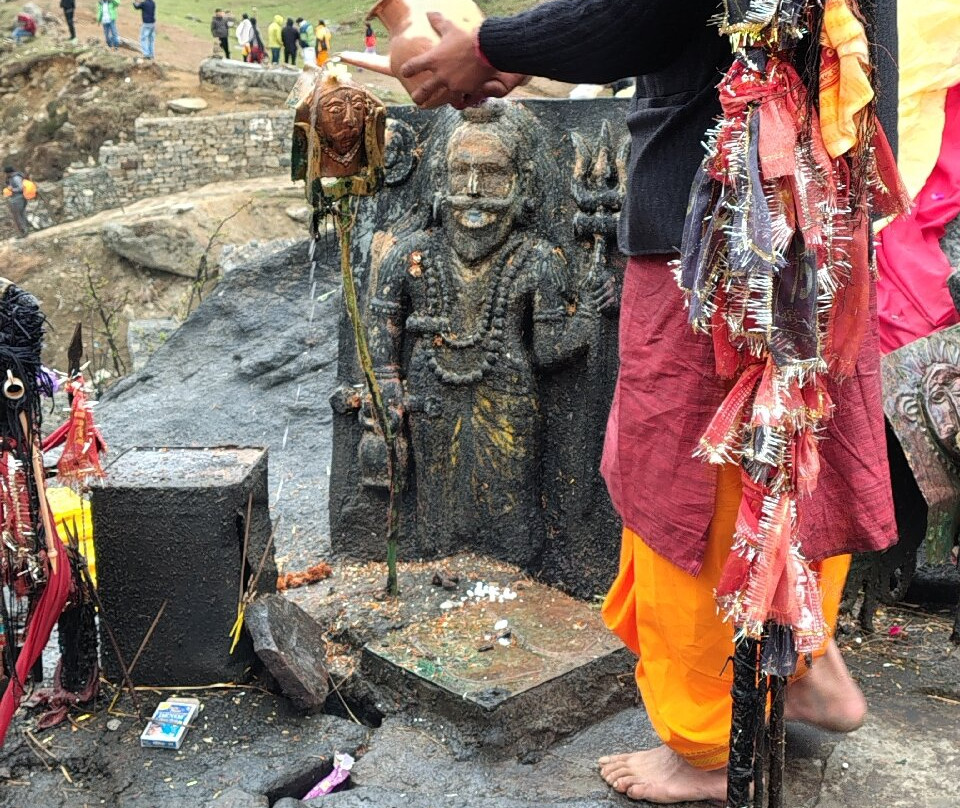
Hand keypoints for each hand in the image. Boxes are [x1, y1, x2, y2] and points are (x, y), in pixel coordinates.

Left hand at [398, 12, 525, 108]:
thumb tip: (429, 13)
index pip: (413, 67)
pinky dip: (457, 98)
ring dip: (434, 102)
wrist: (488, 48)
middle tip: (415, 100)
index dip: (407, 70)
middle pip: (423, 91)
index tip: (405, 72)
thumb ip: (438, 22)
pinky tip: (456, 100)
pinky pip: (459, 97)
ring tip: (431, 106)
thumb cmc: (468, 36)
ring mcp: (453, 84)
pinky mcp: (466, 90)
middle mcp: (440, 74)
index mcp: (433, 59)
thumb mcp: (451, 28)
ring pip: (440, 98)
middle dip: (418, 96)